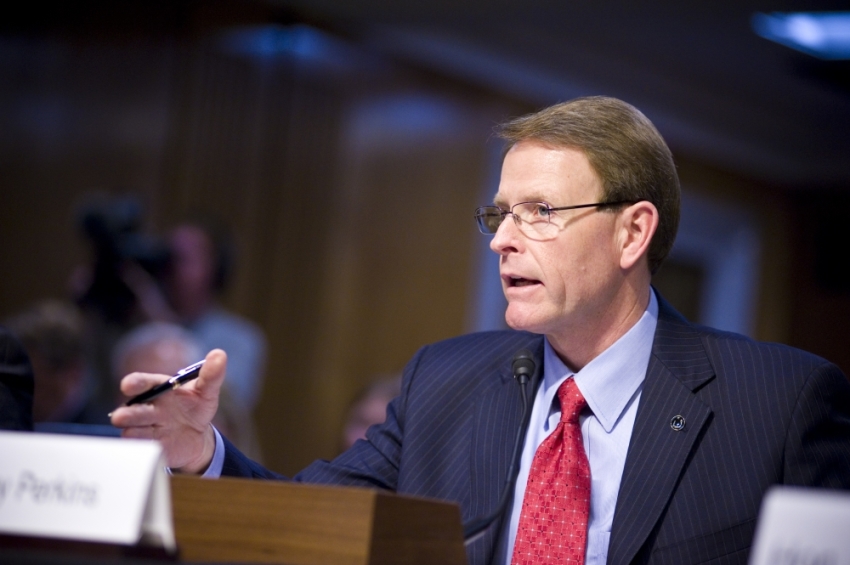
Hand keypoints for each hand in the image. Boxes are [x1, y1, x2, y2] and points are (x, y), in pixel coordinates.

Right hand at [110, 349, 226, 473]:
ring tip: (133, 432)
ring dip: (133, 431)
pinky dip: (143, 448)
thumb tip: (219, 354)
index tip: (127, 385)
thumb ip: (211, 375)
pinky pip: (141, 449)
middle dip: (127, 413)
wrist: (197, 436)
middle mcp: (146, 408)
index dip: (134, 383)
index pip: (142, 383)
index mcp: (157, 389)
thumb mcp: (207, 391)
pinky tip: (148, 447)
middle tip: (122, 416)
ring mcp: (144, 428)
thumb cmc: (196, 407)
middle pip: (131, 410)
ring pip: (131, 430)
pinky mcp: (148, 447)